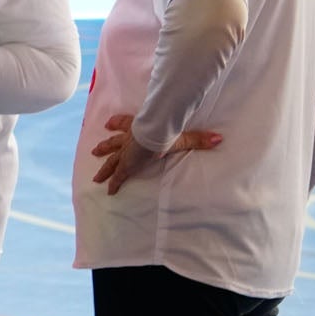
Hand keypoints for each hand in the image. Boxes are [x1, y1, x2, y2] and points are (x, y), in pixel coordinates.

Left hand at [89, 113, 222, 194]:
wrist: (152, 135)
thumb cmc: (164, 132)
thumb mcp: (182, 135)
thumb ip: (199, 138)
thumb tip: (219, 138)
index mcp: (139, 128)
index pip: (125, 124)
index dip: (118, 124)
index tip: (109, 124)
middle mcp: (129, 139)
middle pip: (114, 143)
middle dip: (105, 147)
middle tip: (95, 151)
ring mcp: (126, 153)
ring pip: (111, 160)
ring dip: (104, 167)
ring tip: (96, 176)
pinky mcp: (127, 164)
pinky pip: (118, 177)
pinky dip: (114, 184)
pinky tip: (108, 191)